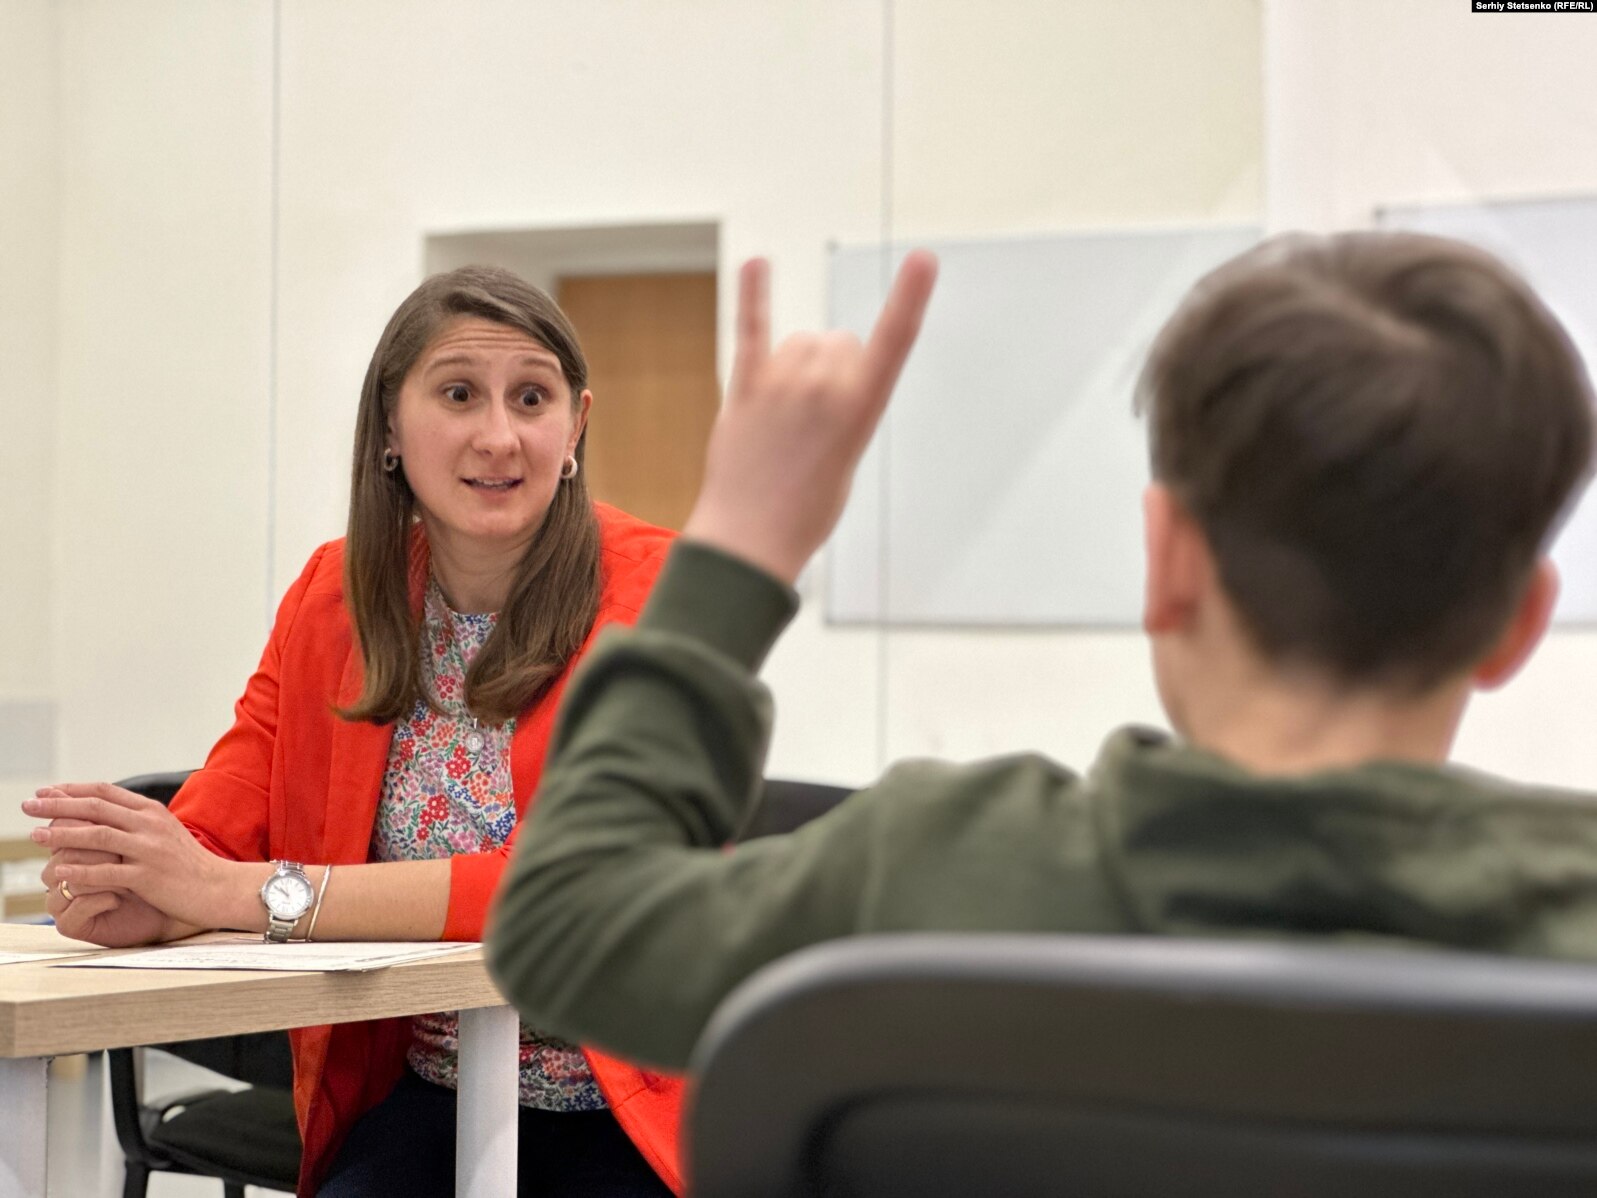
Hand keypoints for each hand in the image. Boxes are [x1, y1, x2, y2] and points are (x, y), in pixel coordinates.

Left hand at [26, 783, 229, 933]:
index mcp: (152, 811)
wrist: (220, 888)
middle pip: (95, 808)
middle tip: (28, 805)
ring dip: (61, 834)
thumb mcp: (165, 833)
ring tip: (35, 835)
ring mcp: (149, 850)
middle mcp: (149, 825)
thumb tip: (101, 814)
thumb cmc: (190, 864)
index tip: (45, 792)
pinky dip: (79, 871)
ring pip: (97, 836)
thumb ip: (136, 822)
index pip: (104, 791)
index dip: (71, 790)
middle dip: (57, 805)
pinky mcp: (148, 876)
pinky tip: (57, 871)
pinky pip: (106, 872)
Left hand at [682, 251, 937, 583]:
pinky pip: (751, 330)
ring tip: (784, 417)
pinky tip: (757, 263)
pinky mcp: (744, 388)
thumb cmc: (805, 509)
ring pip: (801, 343)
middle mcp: (825, 387)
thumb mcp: (847, 457)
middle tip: (815, 420)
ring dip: (797, 365)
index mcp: (862, 409)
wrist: (751, 540)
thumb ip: (842, 403)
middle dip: (833, 367)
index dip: (911, 297)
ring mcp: (781, 384)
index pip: (895, 341)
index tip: (924, 259)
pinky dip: (753, 295)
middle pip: (839, 341)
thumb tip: (818, 363)